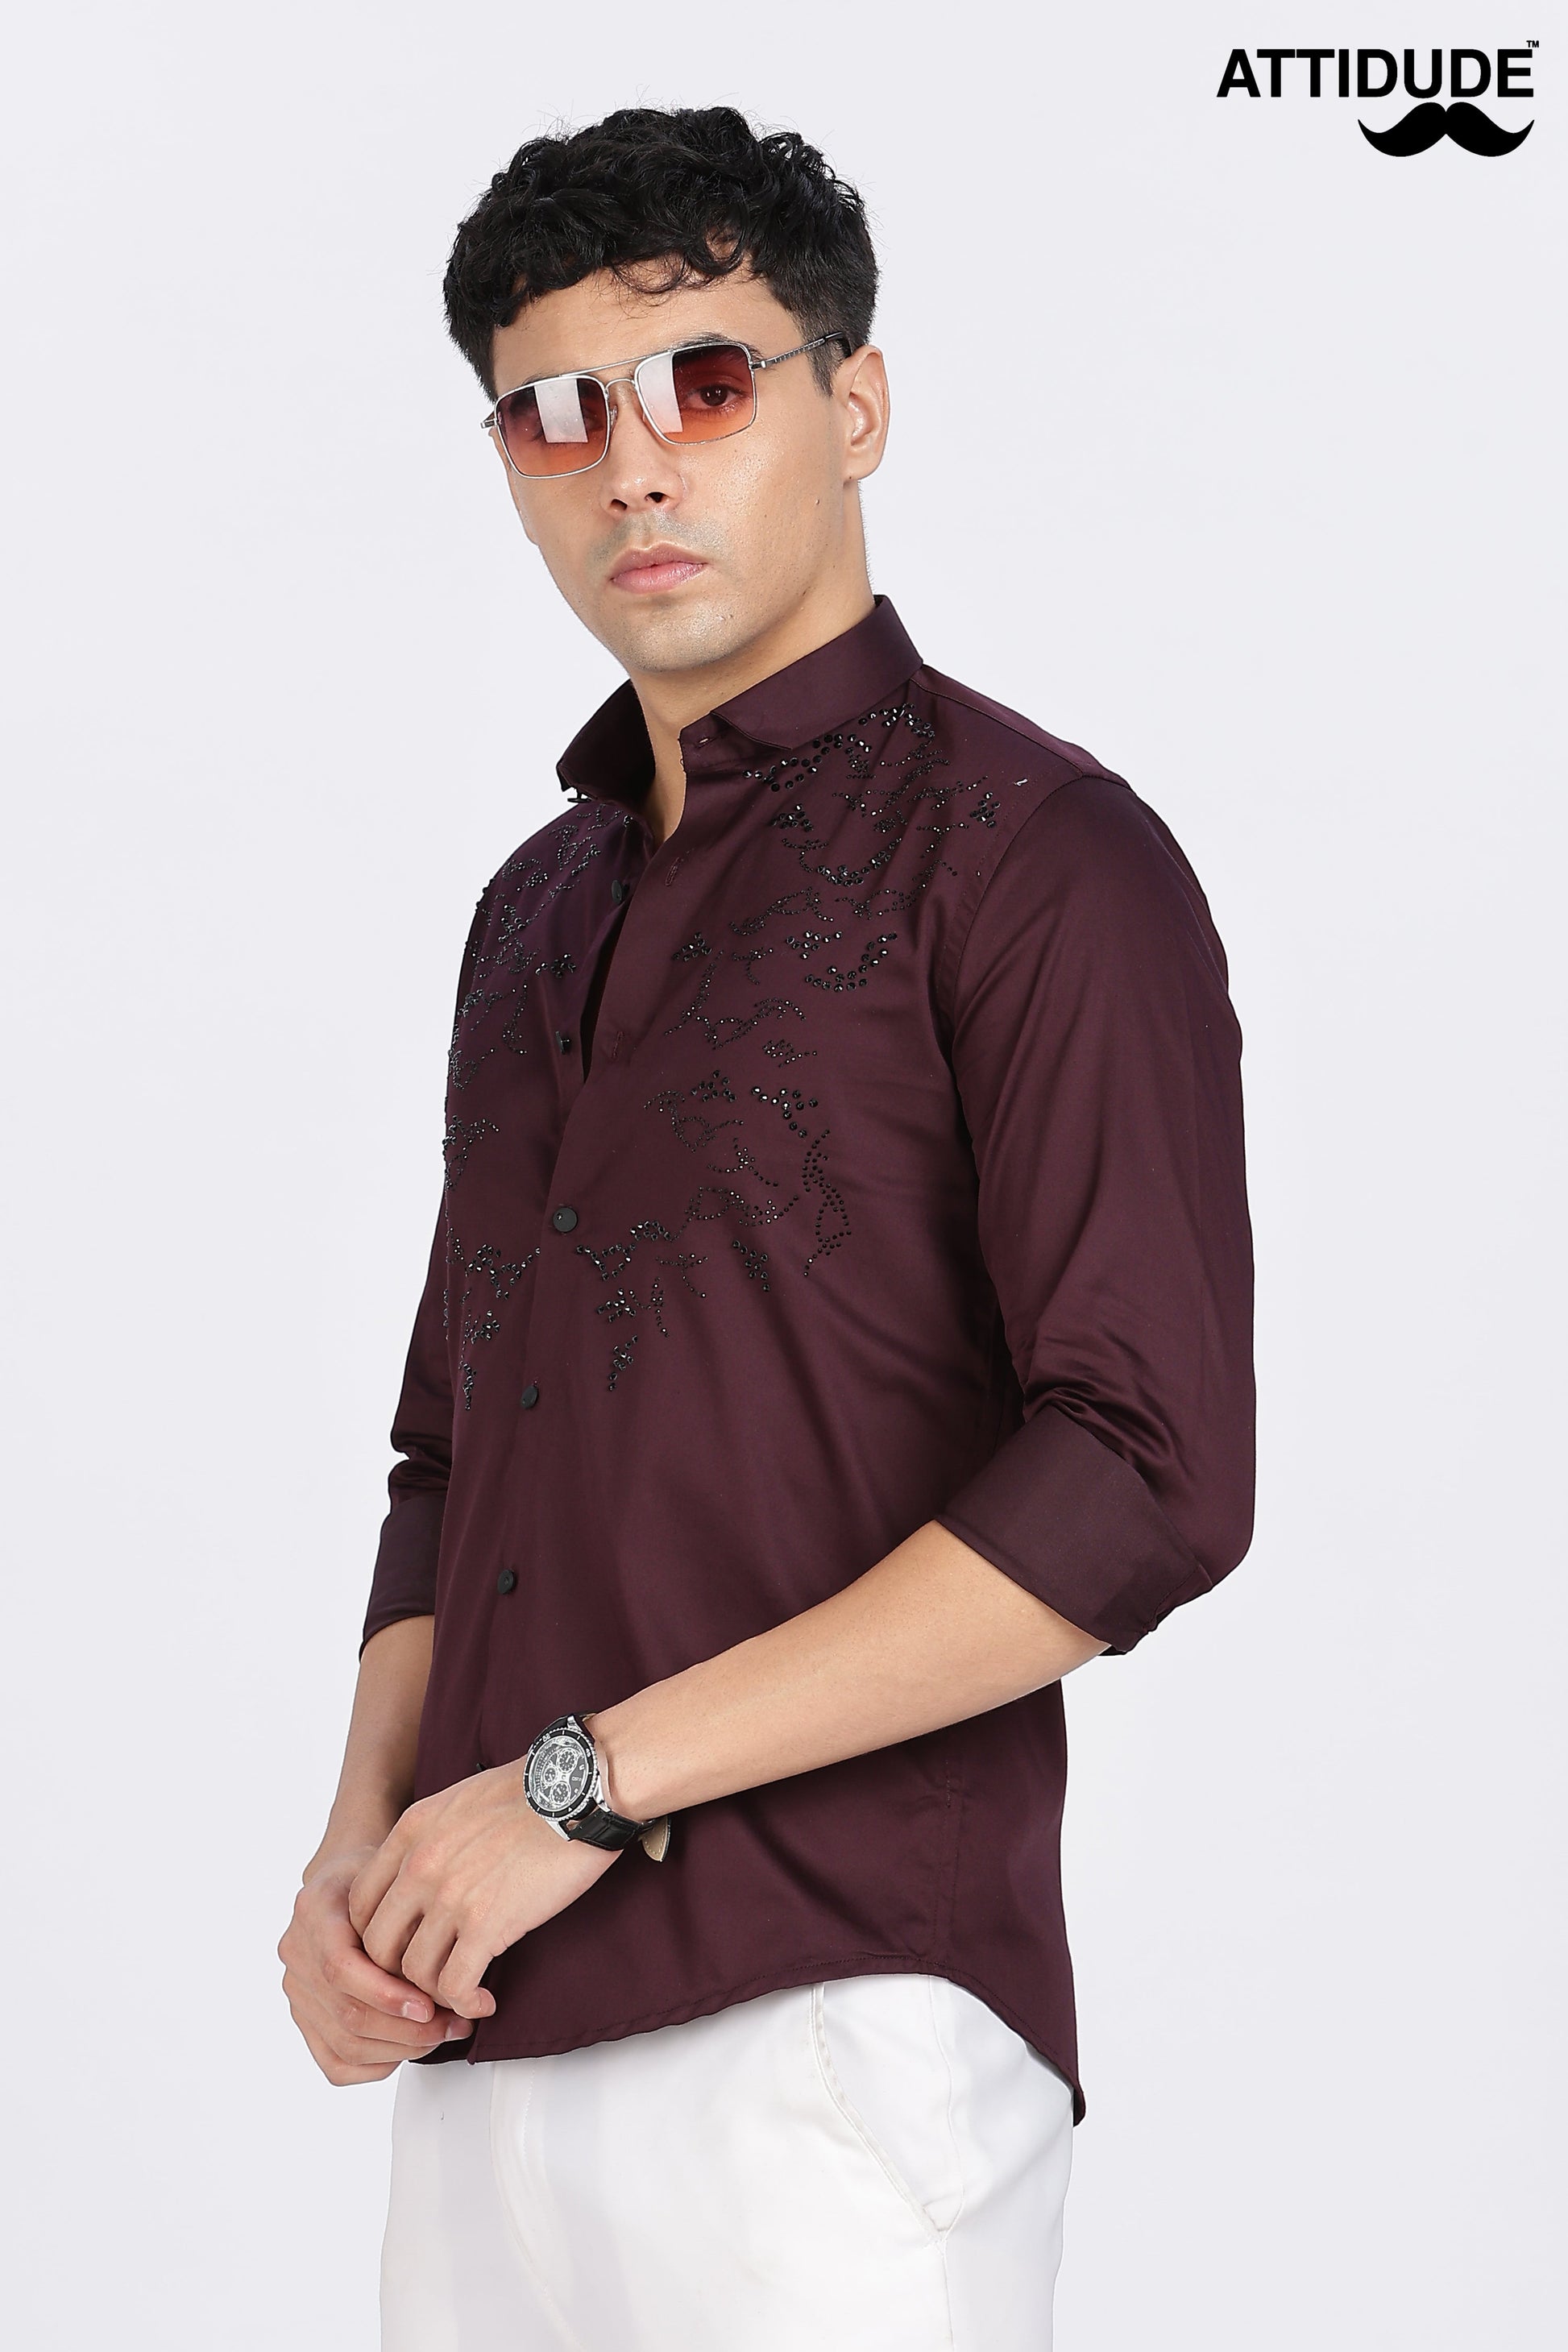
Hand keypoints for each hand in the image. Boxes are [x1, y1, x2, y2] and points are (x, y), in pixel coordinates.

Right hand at [279, 1845, 474, 2085]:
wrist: (349, 1882)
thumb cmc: (382, 1878)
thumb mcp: (399, 1876)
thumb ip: (409, 1920)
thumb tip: (449, 1972)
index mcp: (315, 1909)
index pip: (339, 1968)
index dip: (386, 1995)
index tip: (429, 2006)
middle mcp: (297, 1951)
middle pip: (346, 2013)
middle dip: (407, 2029)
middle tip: (454, 2024)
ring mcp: (297, 1988)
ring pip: (344, 2044)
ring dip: (402, 2049)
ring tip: (443, 2034)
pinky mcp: (305, 2017)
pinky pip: (336, 2062)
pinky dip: (377, 2064)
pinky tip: (409, 2048)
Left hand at [348, 1766, 620, 2018]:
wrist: (579, 1788)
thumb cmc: (532, 1792)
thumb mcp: (460, 1800)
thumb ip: (432, 1837)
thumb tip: (426, 1880)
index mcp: (411, 1831)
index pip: (360, 1903)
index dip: (376, 1937)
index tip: (404, 1949)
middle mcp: (420, 1865)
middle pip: (376, 1945)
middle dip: (398, 1975)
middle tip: (426, 1983)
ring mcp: (450, 1896)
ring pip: (413, 1973)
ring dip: (435, 1995)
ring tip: (460, 1994)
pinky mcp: (487, 1923)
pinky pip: (455, 1984)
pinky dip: (465, 2002)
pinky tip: (484, 2000)